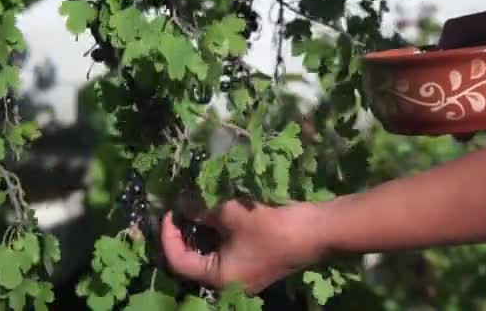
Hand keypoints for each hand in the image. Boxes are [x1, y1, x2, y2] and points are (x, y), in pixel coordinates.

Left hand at [161, 200, 322, 293]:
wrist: (317, 232)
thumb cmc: (271, 227)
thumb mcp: (231, 214)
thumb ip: (201, 210)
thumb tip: (181, 204)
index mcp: (219, 278)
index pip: (178, 261)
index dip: (168, 235)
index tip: (169, 211)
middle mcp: (229, 282)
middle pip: (193, 260)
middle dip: (184, 233)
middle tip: (180, 207)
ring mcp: (244, 273)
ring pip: (211, 254)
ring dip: (202, 231)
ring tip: (197, 206)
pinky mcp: (255, 262)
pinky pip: (227, 250)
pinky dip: (218, 233)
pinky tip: (218, 212)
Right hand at [438, 11, 485, 139]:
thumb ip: (458, 29)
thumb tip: (436, 51)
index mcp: (461, 67)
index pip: (436, 81)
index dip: (427, 90)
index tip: (422, 96)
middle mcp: (471, 87)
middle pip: (447, 107)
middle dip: (441, 118)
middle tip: (440, 125)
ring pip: (468, 123)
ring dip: (463, 130)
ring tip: (464, 133)